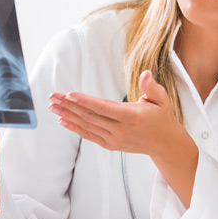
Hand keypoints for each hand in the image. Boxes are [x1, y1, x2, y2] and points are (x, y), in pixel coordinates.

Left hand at [48, 70, 186, 156]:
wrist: (164, 143)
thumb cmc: (162, 117)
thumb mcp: (162, 99)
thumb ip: (152, 87)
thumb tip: (145, 73)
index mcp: (133, 117)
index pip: (104, 108)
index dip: (86, 101)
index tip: (70, 94)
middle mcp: (122, 130)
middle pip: (91, 116)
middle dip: (70, 106)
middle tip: (53, 96)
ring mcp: (115, 139)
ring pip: (87, 125)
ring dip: (68, 115)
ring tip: (53, 106)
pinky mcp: (111, 145)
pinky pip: (90, 136)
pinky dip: (75, 128)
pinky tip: (63, 120)